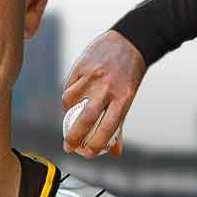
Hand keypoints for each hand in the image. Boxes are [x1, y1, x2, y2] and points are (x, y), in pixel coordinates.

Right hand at [62, 30, 145, 157]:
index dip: (95, 144)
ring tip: (70, 117)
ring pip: (70, 101)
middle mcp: (107, 87)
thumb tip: (114, 152)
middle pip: (85, 118)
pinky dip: (67, 96)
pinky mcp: (81, 65)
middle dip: (73, 137)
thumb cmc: (129, 75)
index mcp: (123, 98)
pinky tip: (70, 100)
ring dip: (67, 113)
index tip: (87, 154)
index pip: (107, 127)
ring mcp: (93, 75)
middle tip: (68, 146)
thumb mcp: (128, 97)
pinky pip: (68, 86)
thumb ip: (119, 124)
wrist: (129, 41)